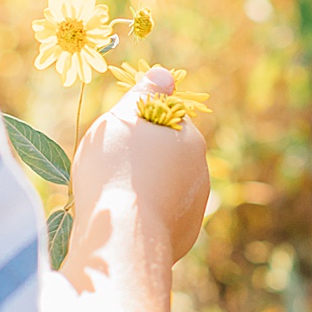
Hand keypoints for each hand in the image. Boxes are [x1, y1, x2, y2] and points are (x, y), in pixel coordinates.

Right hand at [71, 69, 210, 263]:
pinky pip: (161, 220)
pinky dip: (145, 218)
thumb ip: (145, 93)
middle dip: (143, 159)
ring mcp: (194, 208)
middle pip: (167, 156)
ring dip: (144, 189)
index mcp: (190, 140)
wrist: (123, 238)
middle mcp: (200, 173)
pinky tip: (124, 222)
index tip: (118, 140)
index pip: (166, 122)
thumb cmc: (116, 170)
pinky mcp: (183, 237)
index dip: (139, 127)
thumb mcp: (124, 119)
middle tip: (110, 169)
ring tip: (114, 199)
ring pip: (166, 189)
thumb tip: (164, 74)